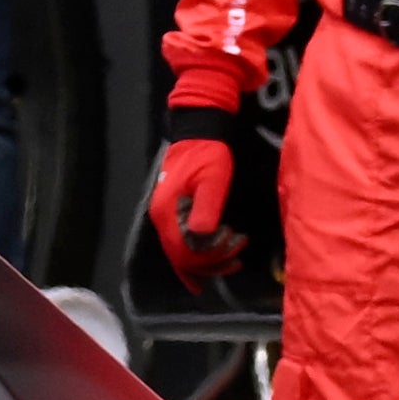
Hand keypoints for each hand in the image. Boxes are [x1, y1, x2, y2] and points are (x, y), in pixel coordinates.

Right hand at [146, 132, 244, 288]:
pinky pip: (180, 245)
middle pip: (180, 258)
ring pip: (180, 255)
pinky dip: (195, 259)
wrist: (198, 131)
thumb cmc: (208, 153)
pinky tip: (207, 268)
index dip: (208, 258)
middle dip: (211, 264)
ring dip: (206, 263)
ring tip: (233, 260)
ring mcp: (164, 217)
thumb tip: (202, 236)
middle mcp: (160, 219)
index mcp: (167, 212)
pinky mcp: (172, 214)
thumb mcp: (213, 179)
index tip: (233, 246)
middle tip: (238, 259)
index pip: (183, 252)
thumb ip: (206, 207)